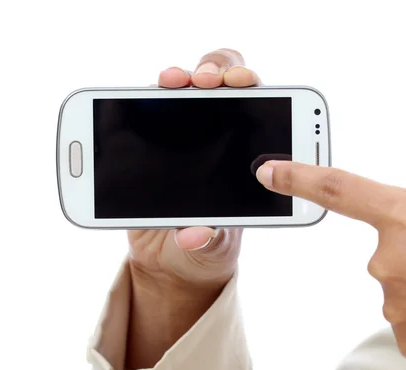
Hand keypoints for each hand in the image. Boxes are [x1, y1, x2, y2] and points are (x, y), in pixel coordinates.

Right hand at [124, 49, 259, 369]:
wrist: (170, 261)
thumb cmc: (206, 250)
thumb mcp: (212, 247)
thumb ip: (207, 239)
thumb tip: (195, 233)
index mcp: (248, 160)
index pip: (261, 112)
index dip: (257, 93)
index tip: (247, 87)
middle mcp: (220, 139)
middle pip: (227, 86)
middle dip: (221, 72)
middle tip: (209, 82)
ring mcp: (186, 134)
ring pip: (190, 88)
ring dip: (184, 76)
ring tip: (175, 81)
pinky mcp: (153, 140)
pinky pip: (152, 109)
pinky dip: (149, 96)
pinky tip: (144, 96)